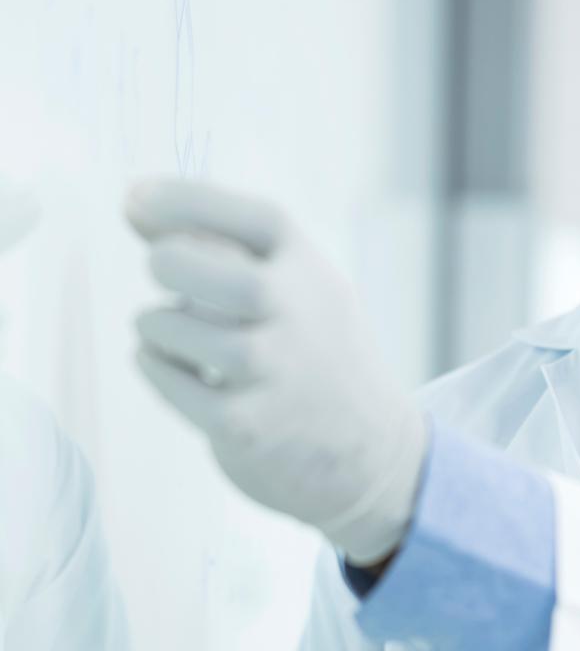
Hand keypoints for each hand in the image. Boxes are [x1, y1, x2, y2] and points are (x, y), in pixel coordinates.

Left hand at [126, 178, 426, 565]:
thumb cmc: (319, 358)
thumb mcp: (304, 293)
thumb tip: (136, 205)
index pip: (255, 220)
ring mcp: (274, 372)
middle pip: (212, 268)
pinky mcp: (246, 425)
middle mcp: (300, 317)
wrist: (373, 452)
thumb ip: (234, 250)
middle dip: (168, 261)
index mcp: (314, 274)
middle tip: (159, 269)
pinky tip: (169, 365)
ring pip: (181, 328)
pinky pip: (173, 381)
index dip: (187, 199)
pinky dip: (157, 367)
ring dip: (157, 324)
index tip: (135, 198)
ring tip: (166, 330)